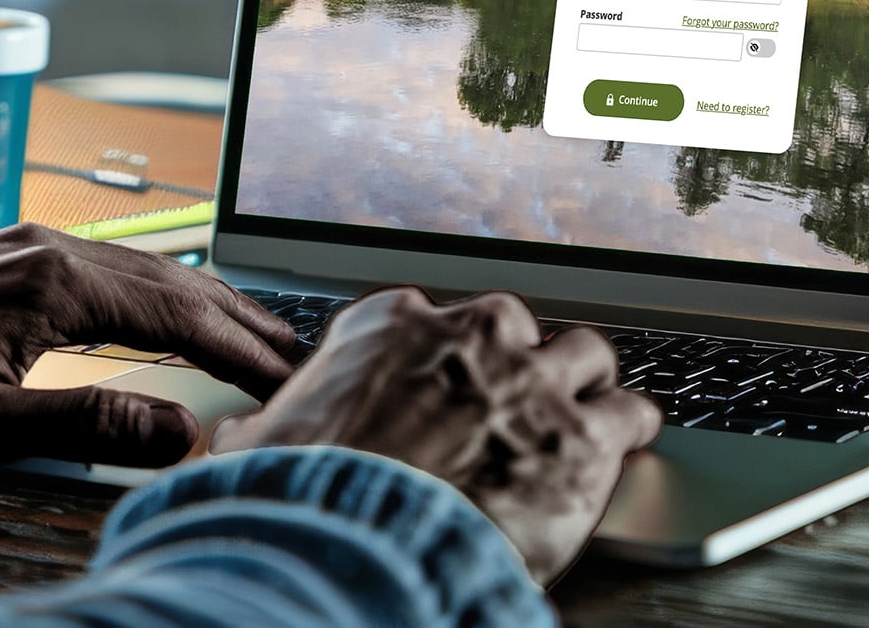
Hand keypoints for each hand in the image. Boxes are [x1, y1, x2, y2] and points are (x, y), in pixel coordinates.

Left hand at [0, 223, 298, 468]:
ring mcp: (21, 244)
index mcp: (49, 280)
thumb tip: (183, 430)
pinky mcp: (1, 257)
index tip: (288, 380)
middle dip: (238, 319)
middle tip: (297, 355)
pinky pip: (104, 268)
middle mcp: (43, 245)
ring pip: (139, 269)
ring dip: (201, 303)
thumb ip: (88, 425)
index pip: (176, 314)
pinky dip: (153, 294)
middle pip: (170, 281)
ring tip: (251, 333)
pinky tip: (165, 311)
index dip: (240, 349)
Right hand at [211, 287, 661, 582]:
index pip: (431, 316)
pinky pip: (631, 411)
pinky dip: (632, 426)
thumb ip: (262, 429)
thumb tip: (236, 438)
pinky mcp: (584, 435)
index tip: (449, 375)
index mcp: (390, 326)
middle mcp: (469, 336)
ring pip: (585, 353)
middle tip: (515, 398)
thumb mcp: (257, 451)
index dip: (445, 354)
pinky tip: (632, 438)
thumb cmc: (302, 501)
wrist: (354, 552)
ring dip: (584, 383)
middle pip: (516, 325)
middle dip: (517, 360)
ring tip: (588, 408)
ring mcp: (532, 380)